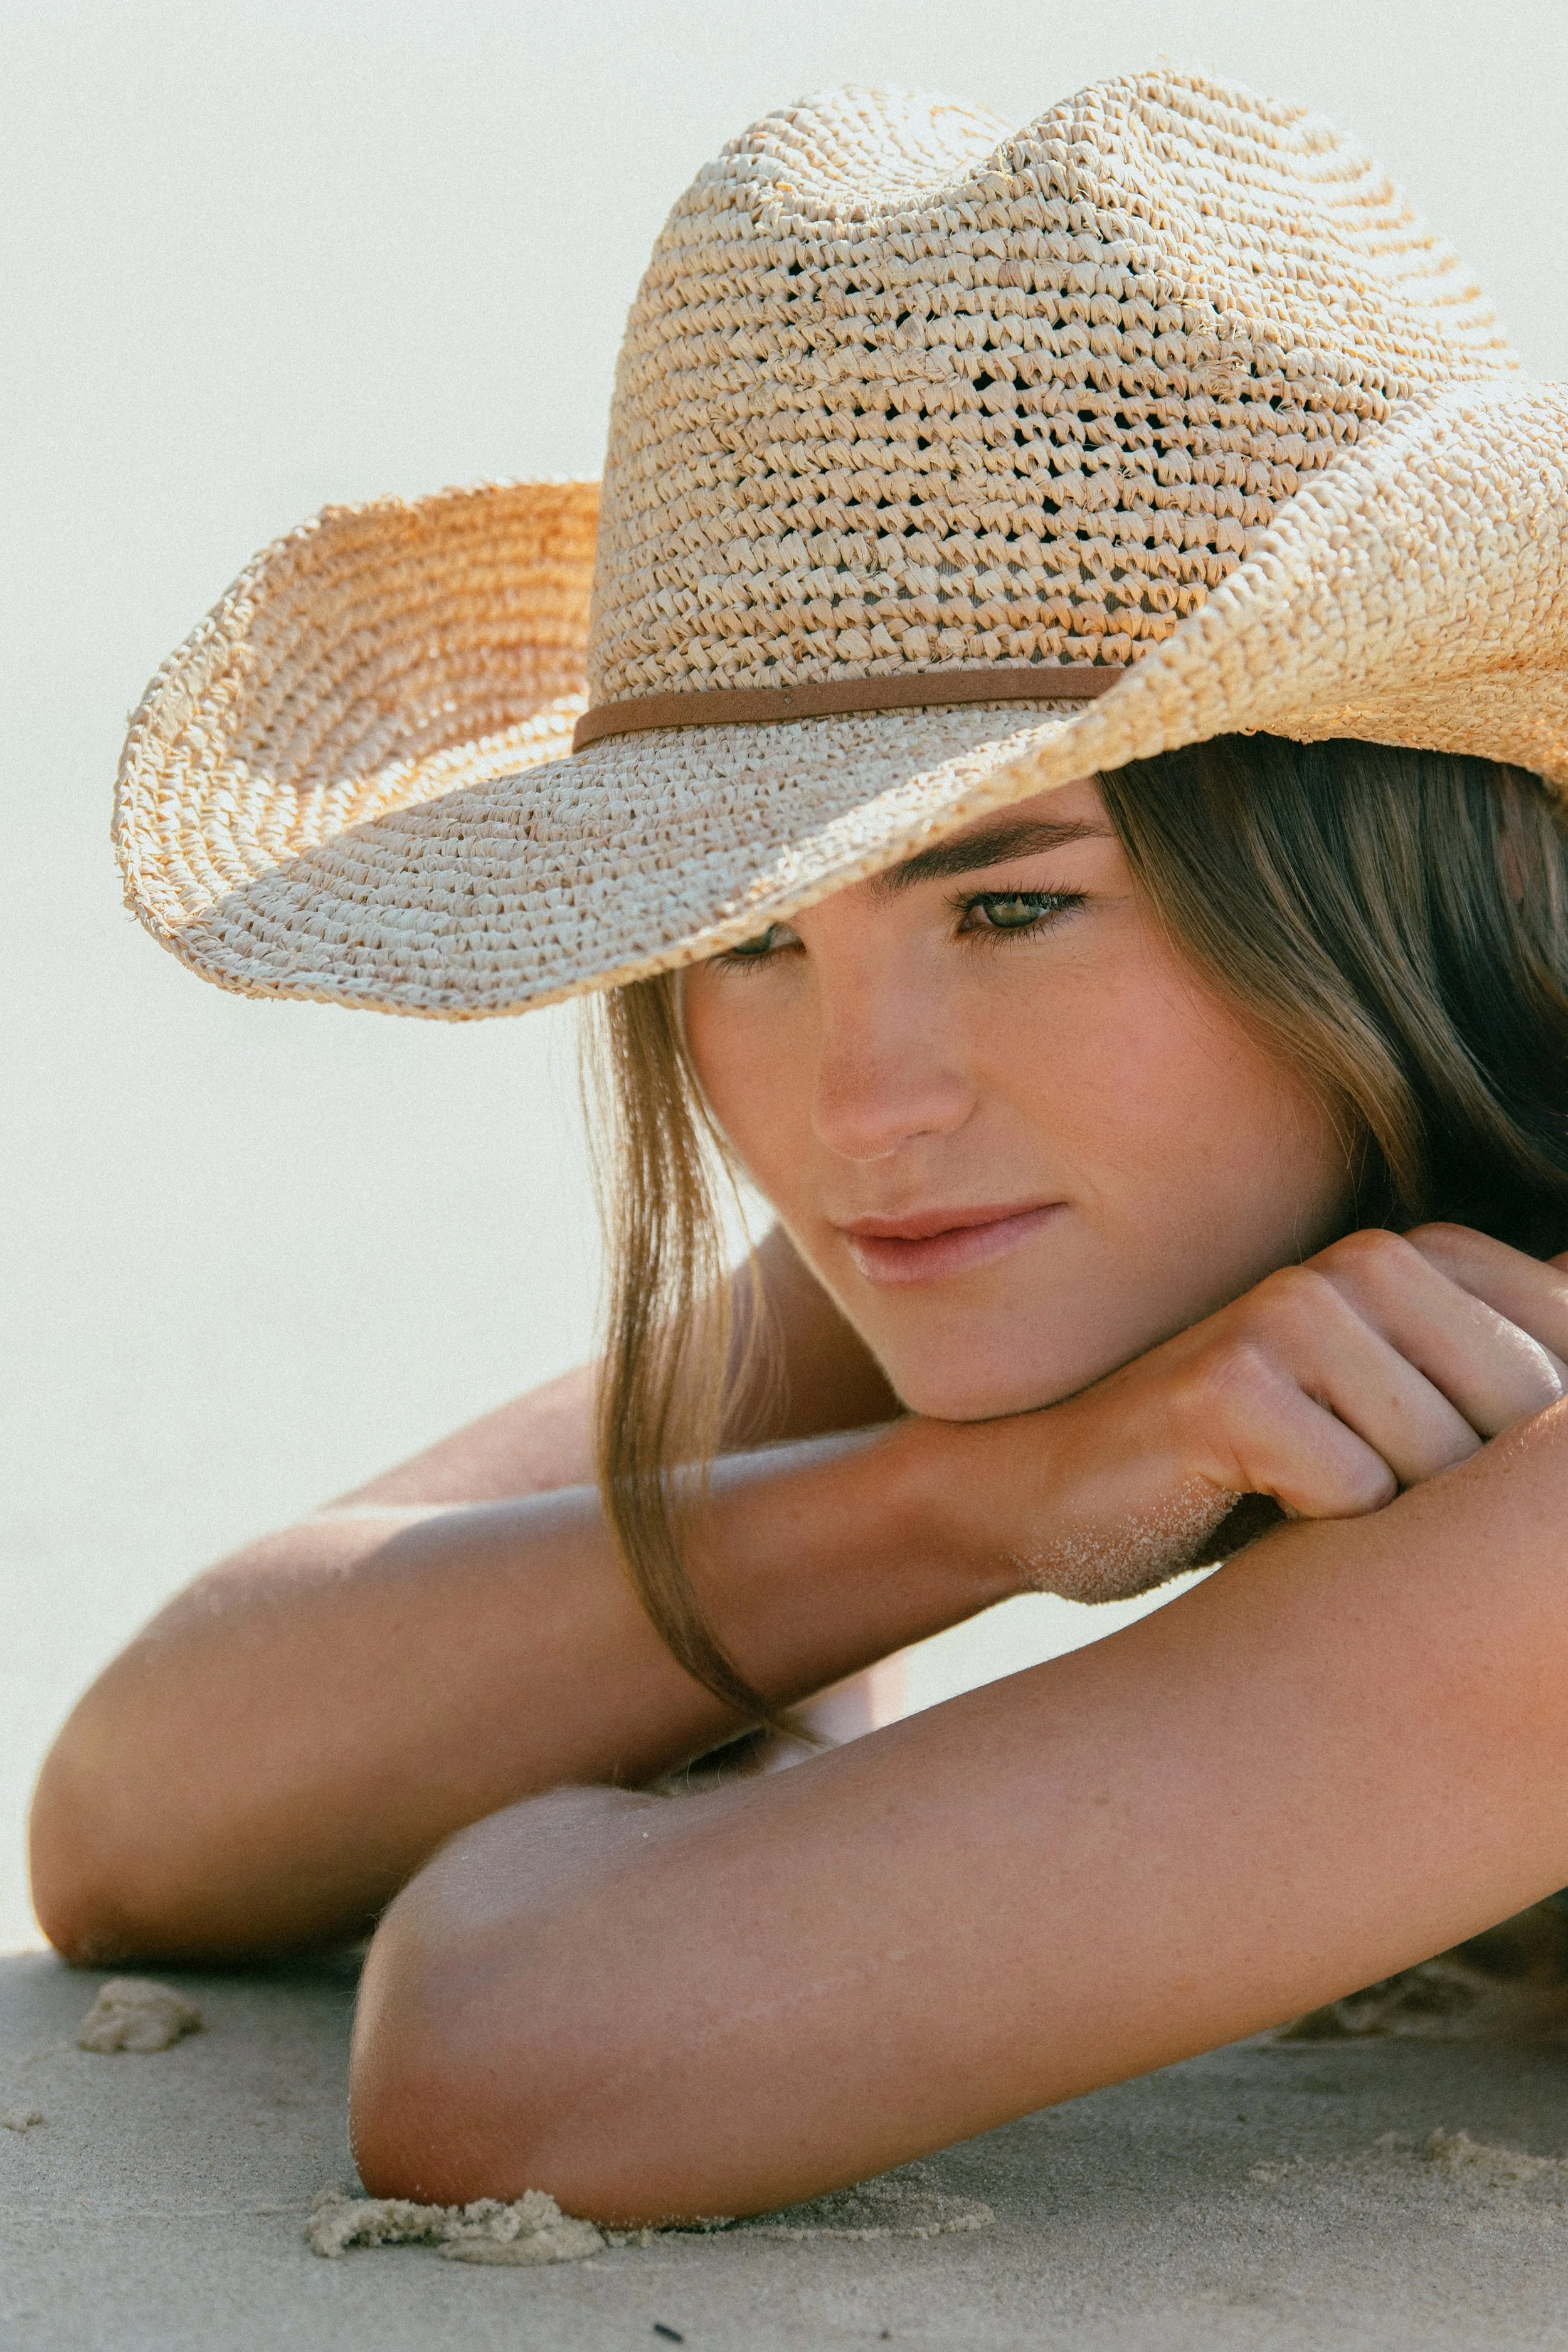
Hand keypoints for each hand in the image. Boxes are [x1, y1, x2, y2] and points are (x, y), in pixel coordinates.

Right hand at [933, 1225, 1567, 1603]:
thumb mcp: (1396, 1422)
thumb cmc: (1245, 1476)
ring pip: (1447, 1469)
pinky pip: (1354, 1497)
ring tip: (1310, 1513)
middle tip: (1369, 1516)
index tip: (1435, 1491)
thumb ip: (1497, 1387)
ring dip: (1390, 1533)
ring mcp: (1294, 1312)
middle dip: (1462, 1507)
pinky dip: (1313, 1538)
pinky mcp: (1229, 1386)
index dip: (1527, 1472)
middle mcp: (1370, 1261)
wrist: (1050, 1490)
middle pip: (1527, 1427)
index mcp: (1425, 1257)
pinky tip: (1249, 1512)